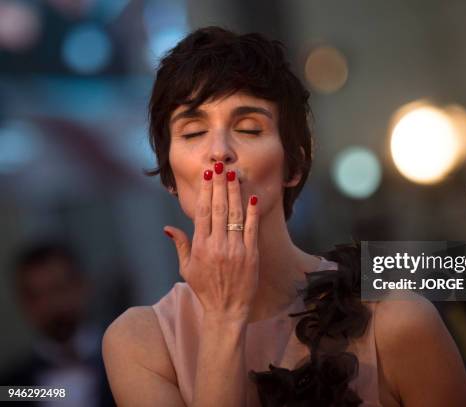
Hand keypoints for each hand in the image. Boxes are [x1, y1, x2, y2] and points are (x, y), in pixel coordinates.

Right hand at [163, 162, 259, 321]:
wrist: (227, 310)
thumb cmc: (205, 289)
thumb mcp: (187, 268)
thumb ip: (180, 245)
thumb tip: (168, 227)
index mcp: (201, 247)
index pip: (203, 212)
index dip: (205, 191)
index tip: (207, 175)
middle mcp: (218, 245)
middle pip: (219, 208)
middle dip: (220, 185)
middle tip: (220, 165)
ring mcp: (236, 249)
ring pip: (235, 215)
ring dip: (234, 193)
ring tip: (234, 174)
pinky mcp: (251, 255)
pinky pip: (251, 230)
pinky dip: (252, 213)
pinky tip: (251, 198)